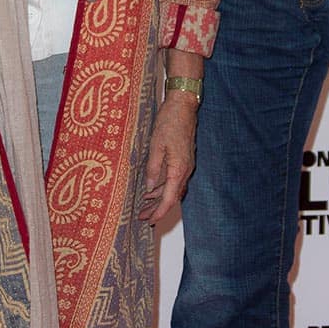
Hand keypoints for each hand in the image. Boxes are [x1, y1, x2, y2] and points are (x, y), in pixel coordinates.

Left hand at [138, 95, 196, 224]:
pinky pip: (173, 179)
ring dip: (158, 199)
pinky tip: (151, 190)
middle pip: (172, 197)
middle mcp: (185, 170)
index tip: (149, 221)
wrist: (183, 106)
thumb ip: (153, 169)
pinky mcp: (183, 160)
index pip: (169, 199)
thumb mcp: (156, 146)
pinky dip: (162, 187)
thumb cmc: (169, 123)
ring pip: (172, 189)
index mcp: (179, 169)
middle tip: (142, 218)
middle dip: (157, 209)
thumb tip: (149, 188)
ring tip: (144, 207)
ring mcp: (185, 165)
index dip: (159, 212)